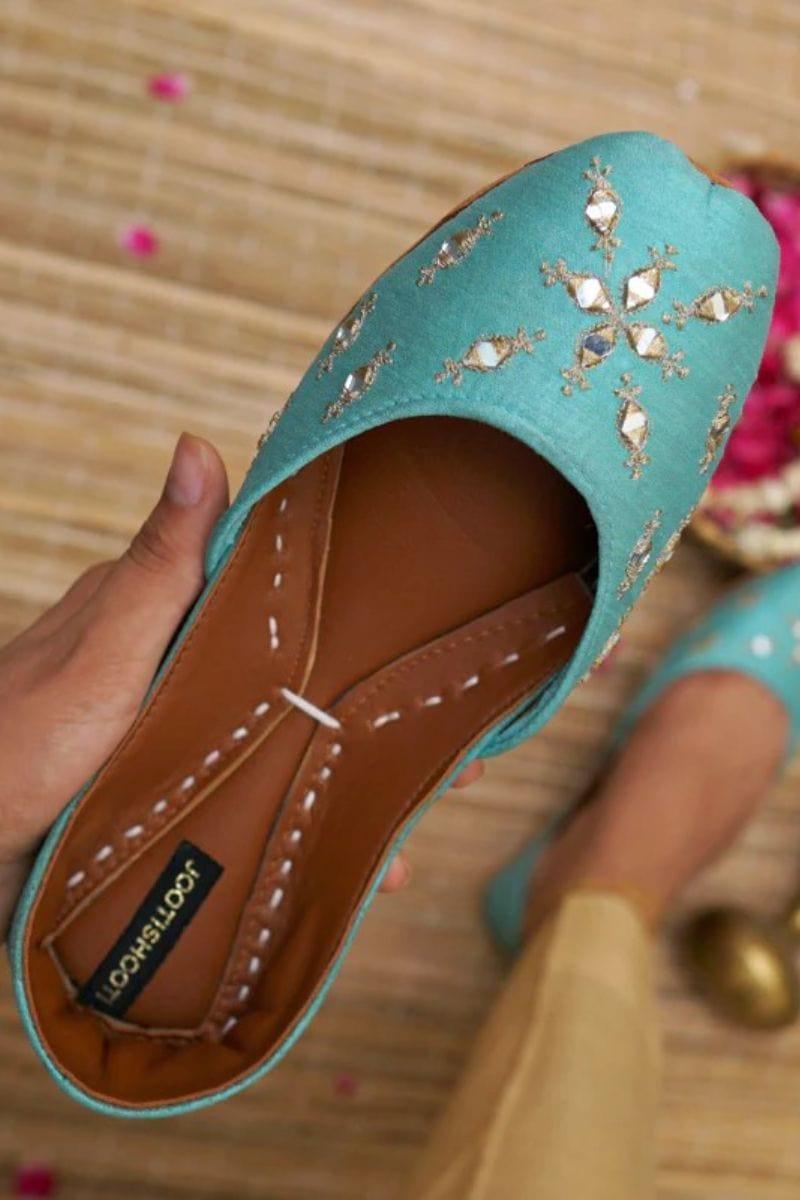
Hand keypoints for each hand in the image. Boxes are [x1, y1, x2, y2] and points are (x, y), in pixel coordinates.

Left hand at [0, 434, 481, 935]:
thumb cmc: (17, 740)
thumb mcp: (104, 649)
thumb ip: (160, 566)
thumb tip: (198, 446)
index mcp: (176, 620)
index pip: (290, 603)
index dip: (367, 619)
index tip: (435, 638)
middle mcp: (188, 676)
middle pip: (307, 689)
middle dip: (379, 726)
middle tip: (461, 756)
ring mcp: (184, 745)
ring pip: (292, 761)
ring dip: (352, 798)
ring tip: (410, 839)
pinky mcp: (175, 805)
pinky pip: (258, 818)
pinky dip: (302, 846)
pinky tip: (347, 885)